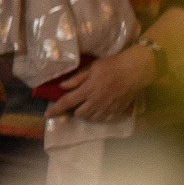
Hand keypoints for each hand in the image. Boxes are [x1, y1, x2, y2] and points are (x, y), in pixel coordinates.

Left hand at [42, 46, 157, 122]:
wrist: (136, 70)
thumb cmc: (112, 65)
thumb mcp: (92, 67)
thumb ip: (77, 78)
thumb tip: (62, 86)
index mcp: (88, 89)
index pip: (67, 102)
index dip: (56, 109)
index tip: (47, 114)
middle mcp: (96, 101)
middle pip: (80, 114)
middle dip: (75, 110)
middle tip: (78, 102)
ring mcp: (108, 108)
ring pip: (92, 118)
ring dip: (87, 114)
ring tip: (89, 105)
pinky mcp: (117, 111)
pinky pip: (104, 119)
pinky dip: (99, 116)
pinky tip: (101, 109)